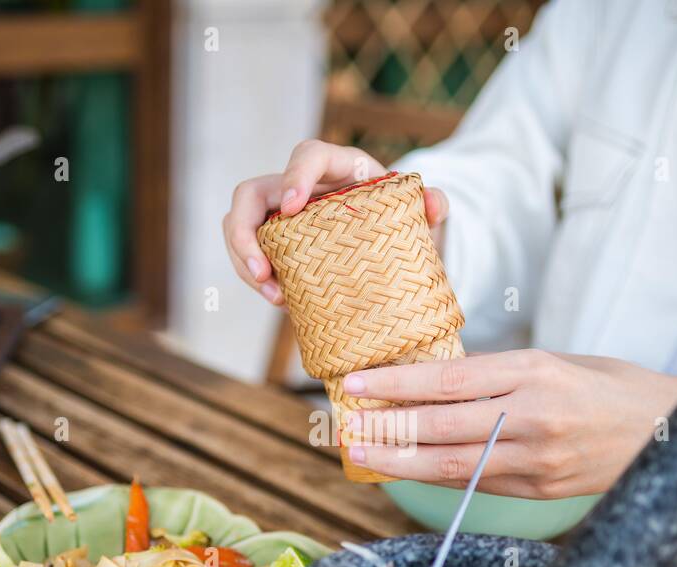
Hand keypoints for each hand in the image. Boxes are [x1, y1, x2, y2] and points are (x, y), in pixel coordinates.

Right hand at [223, 139, 448, 303]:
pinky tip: (282, 302)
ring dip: (244, 262)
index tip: (291, 208)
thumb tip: (436, 204)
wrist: (396, 243)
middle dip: (244, 232)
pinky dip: (258, 280)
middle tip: (262, 271)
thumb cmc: (406, 222)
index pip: (307, 155)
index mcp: (340, 168)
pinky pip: (250, 255)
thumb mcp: (423, 217)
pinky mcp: (277, 243)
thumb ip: (434, 205)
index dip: (294, 177)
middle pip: (251, 194)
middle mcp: (303, 187)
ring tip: (273, 296)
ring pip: (239, 226)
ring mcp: (283, 216)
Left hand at [343, 350, 676, 498]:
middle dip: (387, 427)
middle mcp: (534, 417)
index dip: (397, 384)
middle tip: (344, 424)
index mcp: (537, 372)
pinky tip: (408, 471)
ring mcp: (538, 460)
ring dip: (401, 461)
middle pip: (443, 426)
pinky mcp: (542, 489)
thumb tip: (436, 383)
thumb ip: (500, 374)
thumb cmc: (613, 385)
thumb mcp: (558, 361)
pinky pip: (478, 485)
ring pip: (454, 465)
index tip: (358, 382)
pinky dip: (438, 478)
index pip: (450, 380)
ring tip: (362, 453)